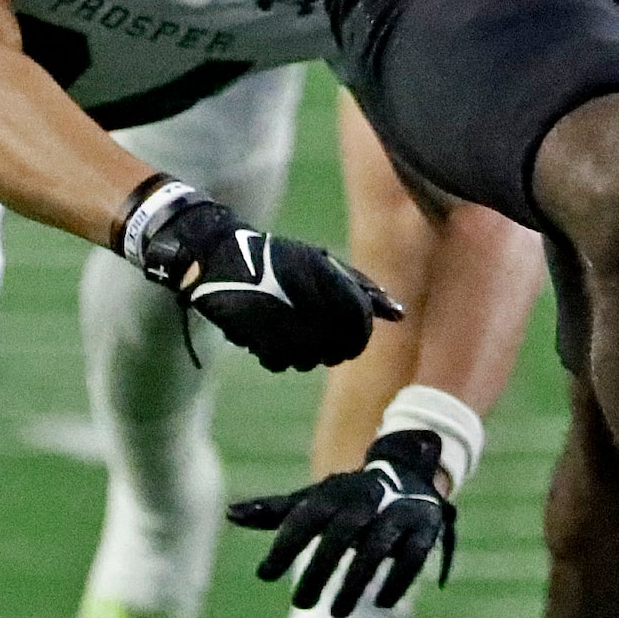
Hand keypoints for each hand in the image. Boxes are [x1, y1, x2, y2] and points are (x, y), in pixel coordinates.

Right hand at [139, 195, 401, 372]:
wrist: (219, 256)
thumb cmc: (278, 261)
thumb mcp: (322, 264)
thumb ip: (361, 289)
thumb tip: (399, 315)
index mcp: (323, 271)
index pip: (359, 319)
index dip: (358, 336)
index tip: (350, 339)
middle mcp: (304, 292)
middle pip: (336, 345)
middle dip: (333, 349)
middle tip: (321, 341)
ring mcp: (278, 313)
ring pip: (308, 358)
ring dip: (304, 354)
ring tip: (293, 336)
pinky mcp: (253, 330)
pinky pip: (279, 361)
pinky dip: (278, 356)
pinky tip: (273, 341)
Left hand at [229, 429, 456, 614]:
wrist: (408, 473)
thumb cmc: (347, 498)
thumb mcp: (312, 500)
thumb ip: (274, 511)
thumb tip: (229, 514)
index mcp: (333, 493)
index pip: (305, 517)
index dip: (284, 544)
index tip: (264, 575)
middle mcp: (364, 499)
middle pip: (340, 533)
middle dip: (320, 568)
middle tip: (300, 603)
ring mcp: (396, 513)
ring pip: (376, 547)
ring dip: (355, 581)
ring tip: (334, 613)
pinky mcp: (423, 528)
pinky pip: (412, 556)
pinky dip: (397, 581)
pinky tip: (380, 604)